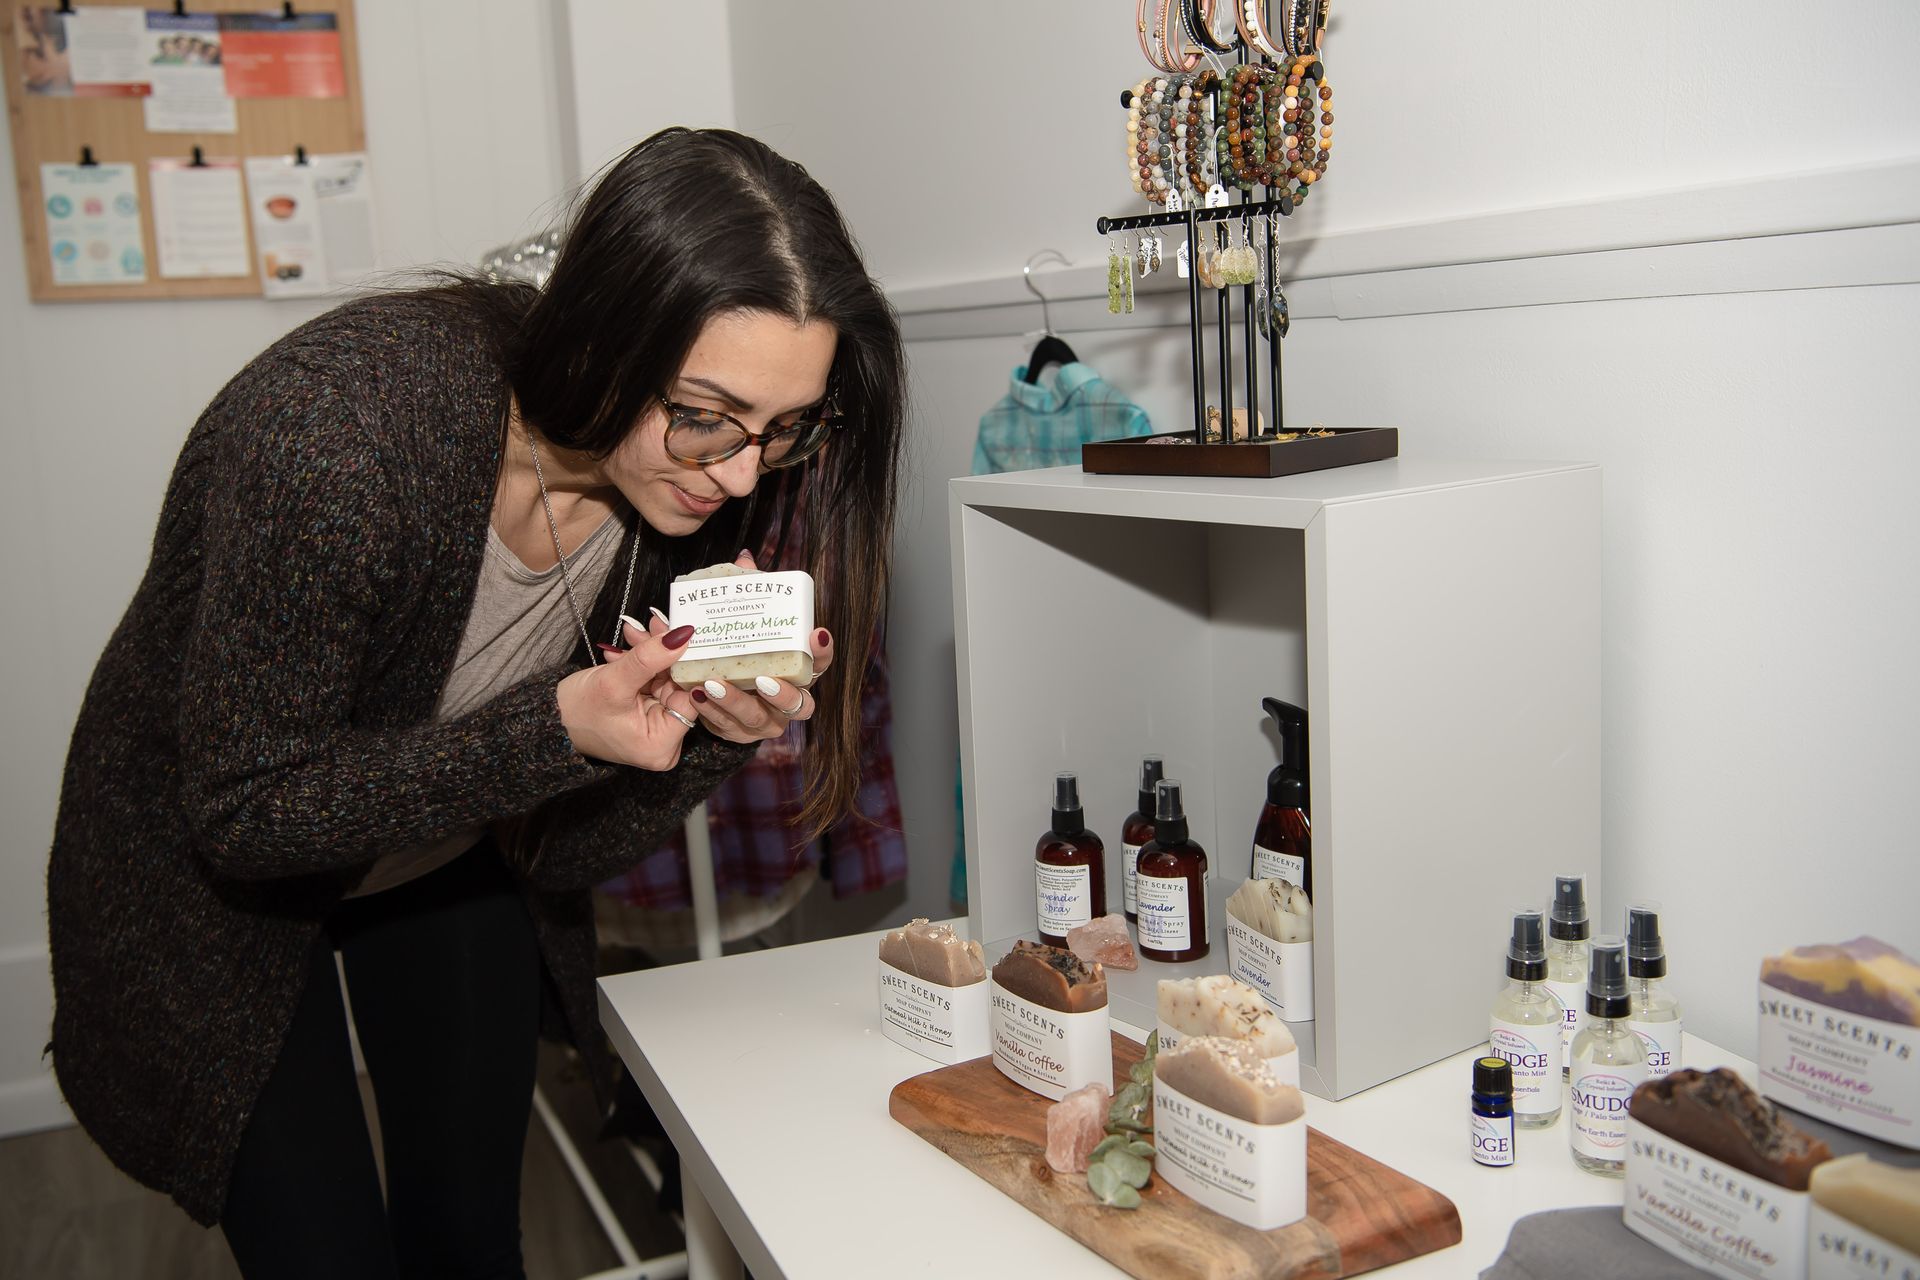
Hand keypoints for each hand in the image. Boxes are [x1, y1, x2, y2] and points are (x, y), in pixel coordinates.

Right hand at [555, 623, 701, 770]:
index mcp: (662, 745)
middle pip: (678, 686)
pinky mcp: (648, 713)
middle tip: (654, 624)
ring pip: (665, 678)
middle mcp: (665, 740)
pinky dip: (643, 663)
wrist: (552, 719)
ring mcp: (656, 726)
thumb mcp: (614, 682)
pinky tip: (628, 648)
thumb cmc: (577, 711)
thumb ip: (650, 658)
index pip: (690, 698)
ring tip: (633, 632)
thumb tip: (682, 635)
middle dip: (664, 653)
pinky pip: (653, 681)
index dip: (687, 664)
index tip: (683, 632)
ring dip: (651, 653)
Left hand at [627, 549, 835, 746]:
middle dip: (783, 693)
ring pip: (759, 719)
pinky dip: (710, 711)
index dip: (822, 653)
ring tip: (712, 683)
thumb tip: (744, 560)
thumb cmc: (737, 651)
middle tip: (762, 679)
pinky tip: (695, 695)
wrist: (712, 689)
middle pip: (800, 704)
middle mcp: (786, 700)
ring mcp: (764, 721)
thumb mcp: (744, 623)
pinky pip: (727, 726)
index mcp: (794, 670)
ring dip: (736, 701)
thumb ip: (747, 594)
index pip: (819, 664)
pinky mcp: (737, 732)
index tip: (815, 634)